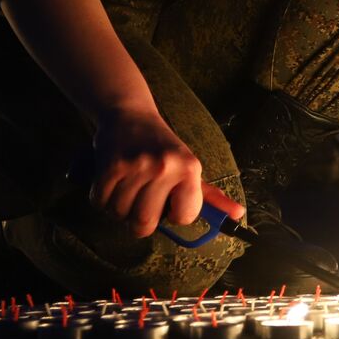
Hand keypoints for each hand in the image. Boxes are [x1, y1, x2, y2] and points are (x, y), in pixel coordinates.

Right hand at [91, 109, 211, 237]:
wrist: (130, 115)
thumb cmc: (163, 148)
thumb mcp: (190, 167)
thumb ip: (210, 196)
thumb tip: (238, 215)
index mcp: (190, 168)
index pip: (184, 218)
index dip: (174, 216)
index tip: (170, 203)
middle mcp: (166, 167)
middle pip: (145, 223)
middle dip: (141, 220)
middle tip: (144, 200)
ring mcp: (137, 167)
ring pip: (120, 215)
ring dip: (120, 208)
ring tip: (130, 187)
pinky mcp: (110, 167)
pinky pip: (100, 203)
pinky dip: (103, 199)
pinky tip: (114, 183)